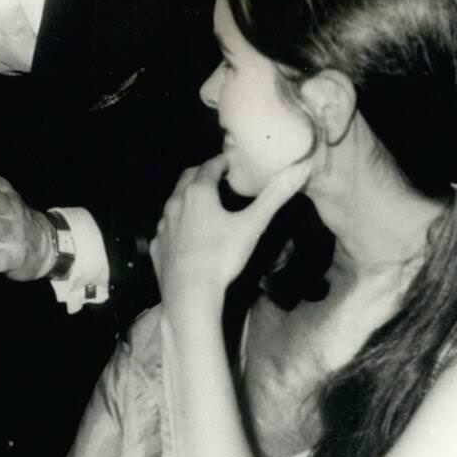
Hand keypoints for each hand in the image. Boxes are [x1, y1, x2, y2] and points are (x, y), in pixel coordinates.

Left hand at [151, 156, 310, 318]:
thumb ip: (275, 196)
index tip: (232, 163)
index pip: (210, 166)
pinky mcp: (156, 246)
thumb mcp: (252, 224)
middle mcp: (175, 202)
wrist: (189, 294)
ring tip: (204, 202)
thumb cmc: (222, 255)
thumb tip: (300, 168)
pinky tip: (187, 232)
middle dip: (203, 173)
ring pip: (174, 201)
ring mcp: (163, 225)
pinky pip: (166, 226)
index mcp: (198, 192)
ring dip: (188, 196)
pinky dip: (177, 221)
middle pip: (187, 178)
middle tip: (219, 177)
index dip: (222, 162)